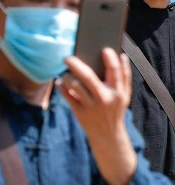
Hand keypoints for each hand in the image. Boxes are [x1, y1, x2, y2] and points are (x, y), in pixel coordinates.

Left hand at [59, 50, 136, 184]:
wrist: (108, 135)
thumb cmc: (114, 109)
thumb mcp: (123, 96)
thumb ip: (123, 77)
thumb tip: (121, 55)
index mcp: (119, 92)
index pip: (116, 71)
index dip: (110, 59)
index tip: (103, 49)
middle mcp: (105, 98)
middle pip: (88, 76)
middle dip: (76, 64)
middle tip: (67, 57)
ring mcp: (92, 106)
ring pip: (74, 85)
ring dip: (67, 76)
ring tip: (65, 74)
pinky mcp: (80, 113)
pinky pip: (66, 96)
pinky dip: (61, 87)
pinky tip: (59, 83)